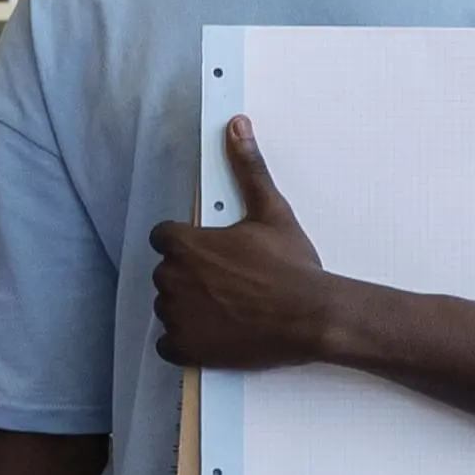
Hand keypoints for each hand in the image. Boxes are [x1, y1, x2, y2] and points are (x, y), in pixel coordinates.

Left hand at [148, 118, 339, 371]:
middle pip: (167, 273)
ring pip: (168, 307)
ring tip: (227, 309)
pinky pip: (168, 343)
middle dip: (190, 277)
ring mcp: (177, 316)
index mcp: (186, 245)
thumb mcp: (270, 212)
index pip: (164, 238)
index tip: (212, 255)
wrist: (311, 317)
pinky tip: (215, 333)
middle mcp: (172, 279)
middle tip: (228, 284)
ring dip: (189, 308)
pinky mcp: (185, 348)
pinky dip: (186, 341)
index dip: (187, 245)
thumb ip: (247, 168)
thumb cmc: (291, 267)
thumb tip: (237, 127)